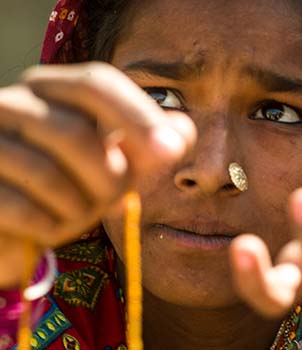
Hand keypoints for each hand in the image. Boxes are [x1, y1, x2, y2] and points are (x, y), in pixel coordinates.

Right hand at [0, 62, 195, 287]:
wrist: (12, 222)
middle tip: (117, 201)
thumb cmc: (70, 186)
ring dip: (80, 208)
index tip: (171, 153)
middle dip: (109, 177)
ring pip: (48, 174)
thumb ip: (148, 144)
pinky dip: (50, 228)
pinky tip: (51, 230)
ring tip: (80, 215)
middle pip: (75, 132)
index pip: (97, 83)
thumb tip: (183, 130)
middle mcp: (12, 104)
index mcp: (52, 91)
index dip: (138, 117)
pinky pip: (22, 209)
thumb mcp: (115, 163)